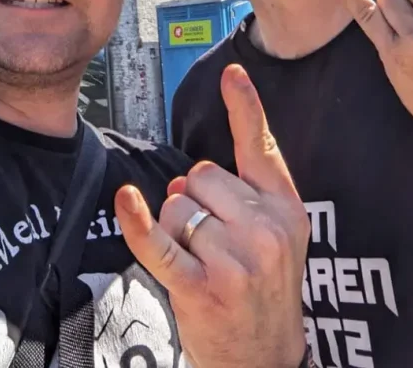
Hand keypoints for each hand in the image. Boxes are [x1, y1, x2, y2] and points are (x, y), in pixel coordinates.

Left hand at [115, 65, 309, 367]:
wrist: (265, 360)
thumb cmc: (263, 292)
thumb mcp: (277, 238)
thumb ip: (242, 194)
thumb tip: (183, 178)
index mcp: (286, 212)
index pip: (261, 150)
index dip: (246, 108)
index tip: (233, 73)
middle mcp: (265, 232)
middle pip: (200, 175)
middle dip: (194, 200)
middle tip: (213, 243)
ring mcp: (234, 261)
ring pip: (176, 207)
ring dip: (174, 230)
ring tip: (200, 264)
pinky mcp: (200, 288)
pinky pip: (159, 243)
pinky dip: (137, 223)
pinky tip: (126, 201)